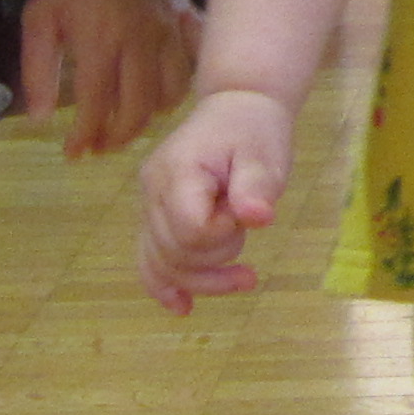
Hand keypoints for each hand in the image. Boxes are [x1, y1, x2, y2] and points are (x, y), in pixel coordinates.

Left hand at [18, 0, 198, 157]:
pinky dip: (181, 85)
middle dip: (118, 136)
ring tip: (128, 122)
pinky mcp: (184, 20)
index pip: (96, 105)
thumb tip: (40, 119)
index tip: (73, 154)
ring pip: (171, 92)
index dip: (85, 136)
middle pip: (138, 108)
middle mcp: (140, 42)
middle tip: (100, 146)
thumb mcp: (38, 20)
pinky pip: (193, 63)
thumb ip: (38, 70)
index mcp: (100, 42)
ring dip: (150, 115)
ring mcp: (168, 32)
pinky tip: (163, 93)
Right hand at [139, 86, 295, 311]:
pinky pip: (149, 259)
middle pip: (175, 253)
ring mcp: (148, 205)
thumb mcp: (265, 153)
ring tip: (244, 275)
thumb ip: (258, 186)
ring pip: (161, 264)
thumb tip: (257, 217)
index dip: (223, 235)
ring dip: (204, 278)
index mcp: (178, 170)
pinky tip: (182, 307)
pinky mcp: (154, 217)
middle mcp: (152, 190)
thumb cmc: (254, 129)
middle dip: (219, 256)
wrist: (236, 108)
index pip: (191, 229)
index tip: (246, 214)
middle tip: (247, 229)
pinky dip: (165, 285)